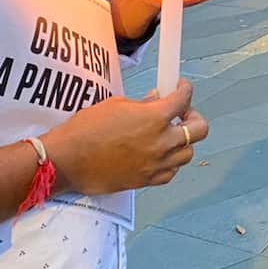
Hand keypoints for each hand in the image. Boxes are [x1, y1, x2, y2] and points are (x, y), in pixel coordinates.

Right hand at [43, 80, 207, 194]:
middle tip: (182, 113)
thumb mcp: (116, 105)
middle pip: (199, 130)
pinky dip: (170, 162)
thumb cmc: (86, 129)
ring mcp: (156, 164)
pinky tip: (159, 154)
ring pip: (188, 153)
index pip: (184, 100)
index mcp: (154, 118)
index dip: (185, 90)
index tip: (182, 88)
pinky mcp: (146, 181)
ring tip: (169, 134)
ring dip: (183, 141)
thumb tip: (157, 100)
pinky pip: (171, 172)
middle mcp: (161, 142)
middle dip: (193, 117)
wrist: (68, 160)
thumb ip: (143, 104)